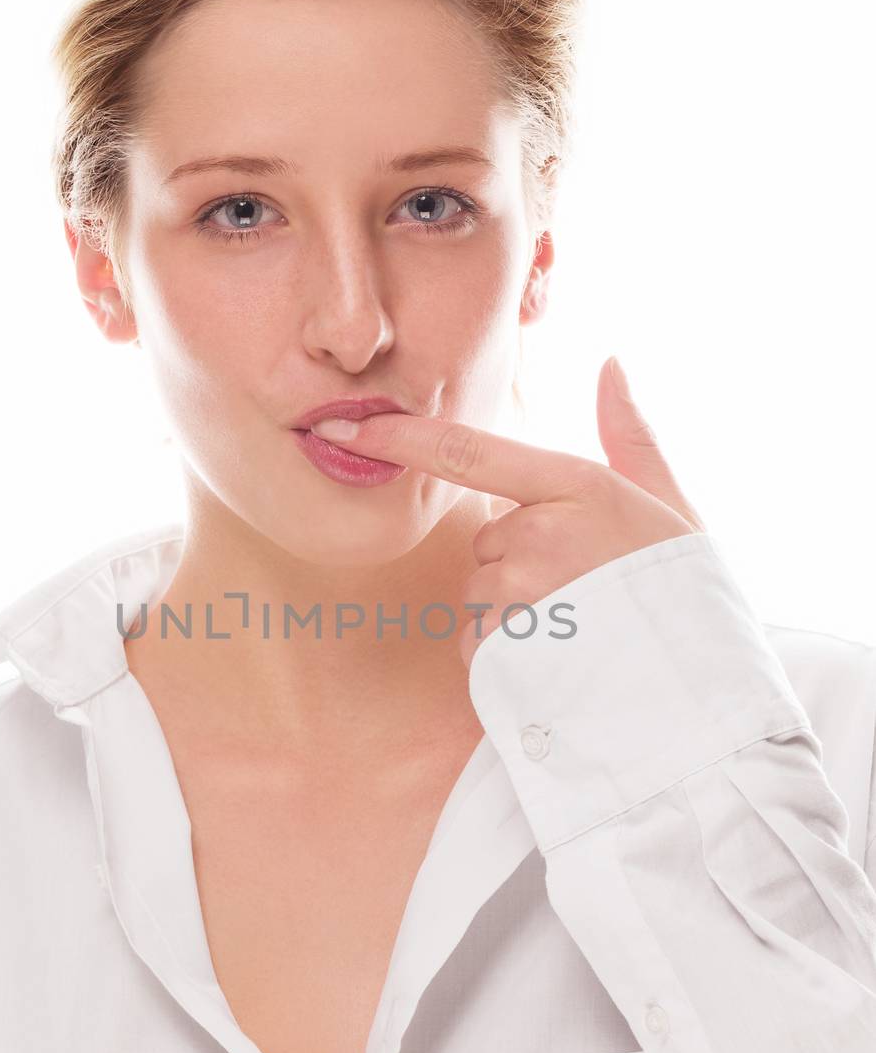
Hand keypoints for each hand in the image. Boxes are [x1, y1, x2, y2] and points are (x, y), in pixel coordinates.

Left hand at [309, 357, 705, 667]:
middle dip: (518, 564)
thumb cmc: (686, 593)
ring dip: (513, 615)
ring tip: (578, 633)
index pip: (469, 452)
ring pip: (481, 595)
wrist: (706, 690)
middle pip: (485, 541)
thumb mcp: (669, 504)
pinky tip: (557, 664)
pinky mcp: (508, 650)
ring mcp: (523, 594)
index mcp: (579, 487)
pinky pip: (478, 644)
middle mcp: (542, 533)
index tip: (346, 424)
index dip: (401, 437)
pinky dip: (504, 658)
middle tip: (584, 592)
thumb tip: (611, 363)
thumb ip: (631, 435)